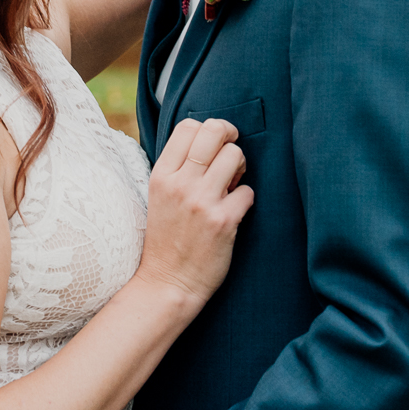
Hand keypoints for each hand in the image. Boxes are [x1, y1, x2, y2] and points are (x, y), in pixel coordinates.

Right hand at [131, 116, 252, 305]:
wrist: (167, 283)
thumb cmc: (167, 238)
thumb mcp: (160, 196)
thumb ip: (179, 168)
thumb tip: (211, 140)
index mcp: (162, 175)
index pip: (188, 126)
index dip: (209, 129)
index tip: (216, 144)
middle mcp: (180, 184)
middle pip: (214, 131)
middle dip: (229, 137)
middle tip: (231, 156)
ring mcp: (201, 202)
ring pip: (235, 155)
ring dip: (240, 168)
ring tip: (231, 185)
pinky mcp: (223, 221)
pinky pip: (248, 191)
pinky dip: (245, 199)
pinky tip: (234, 211)